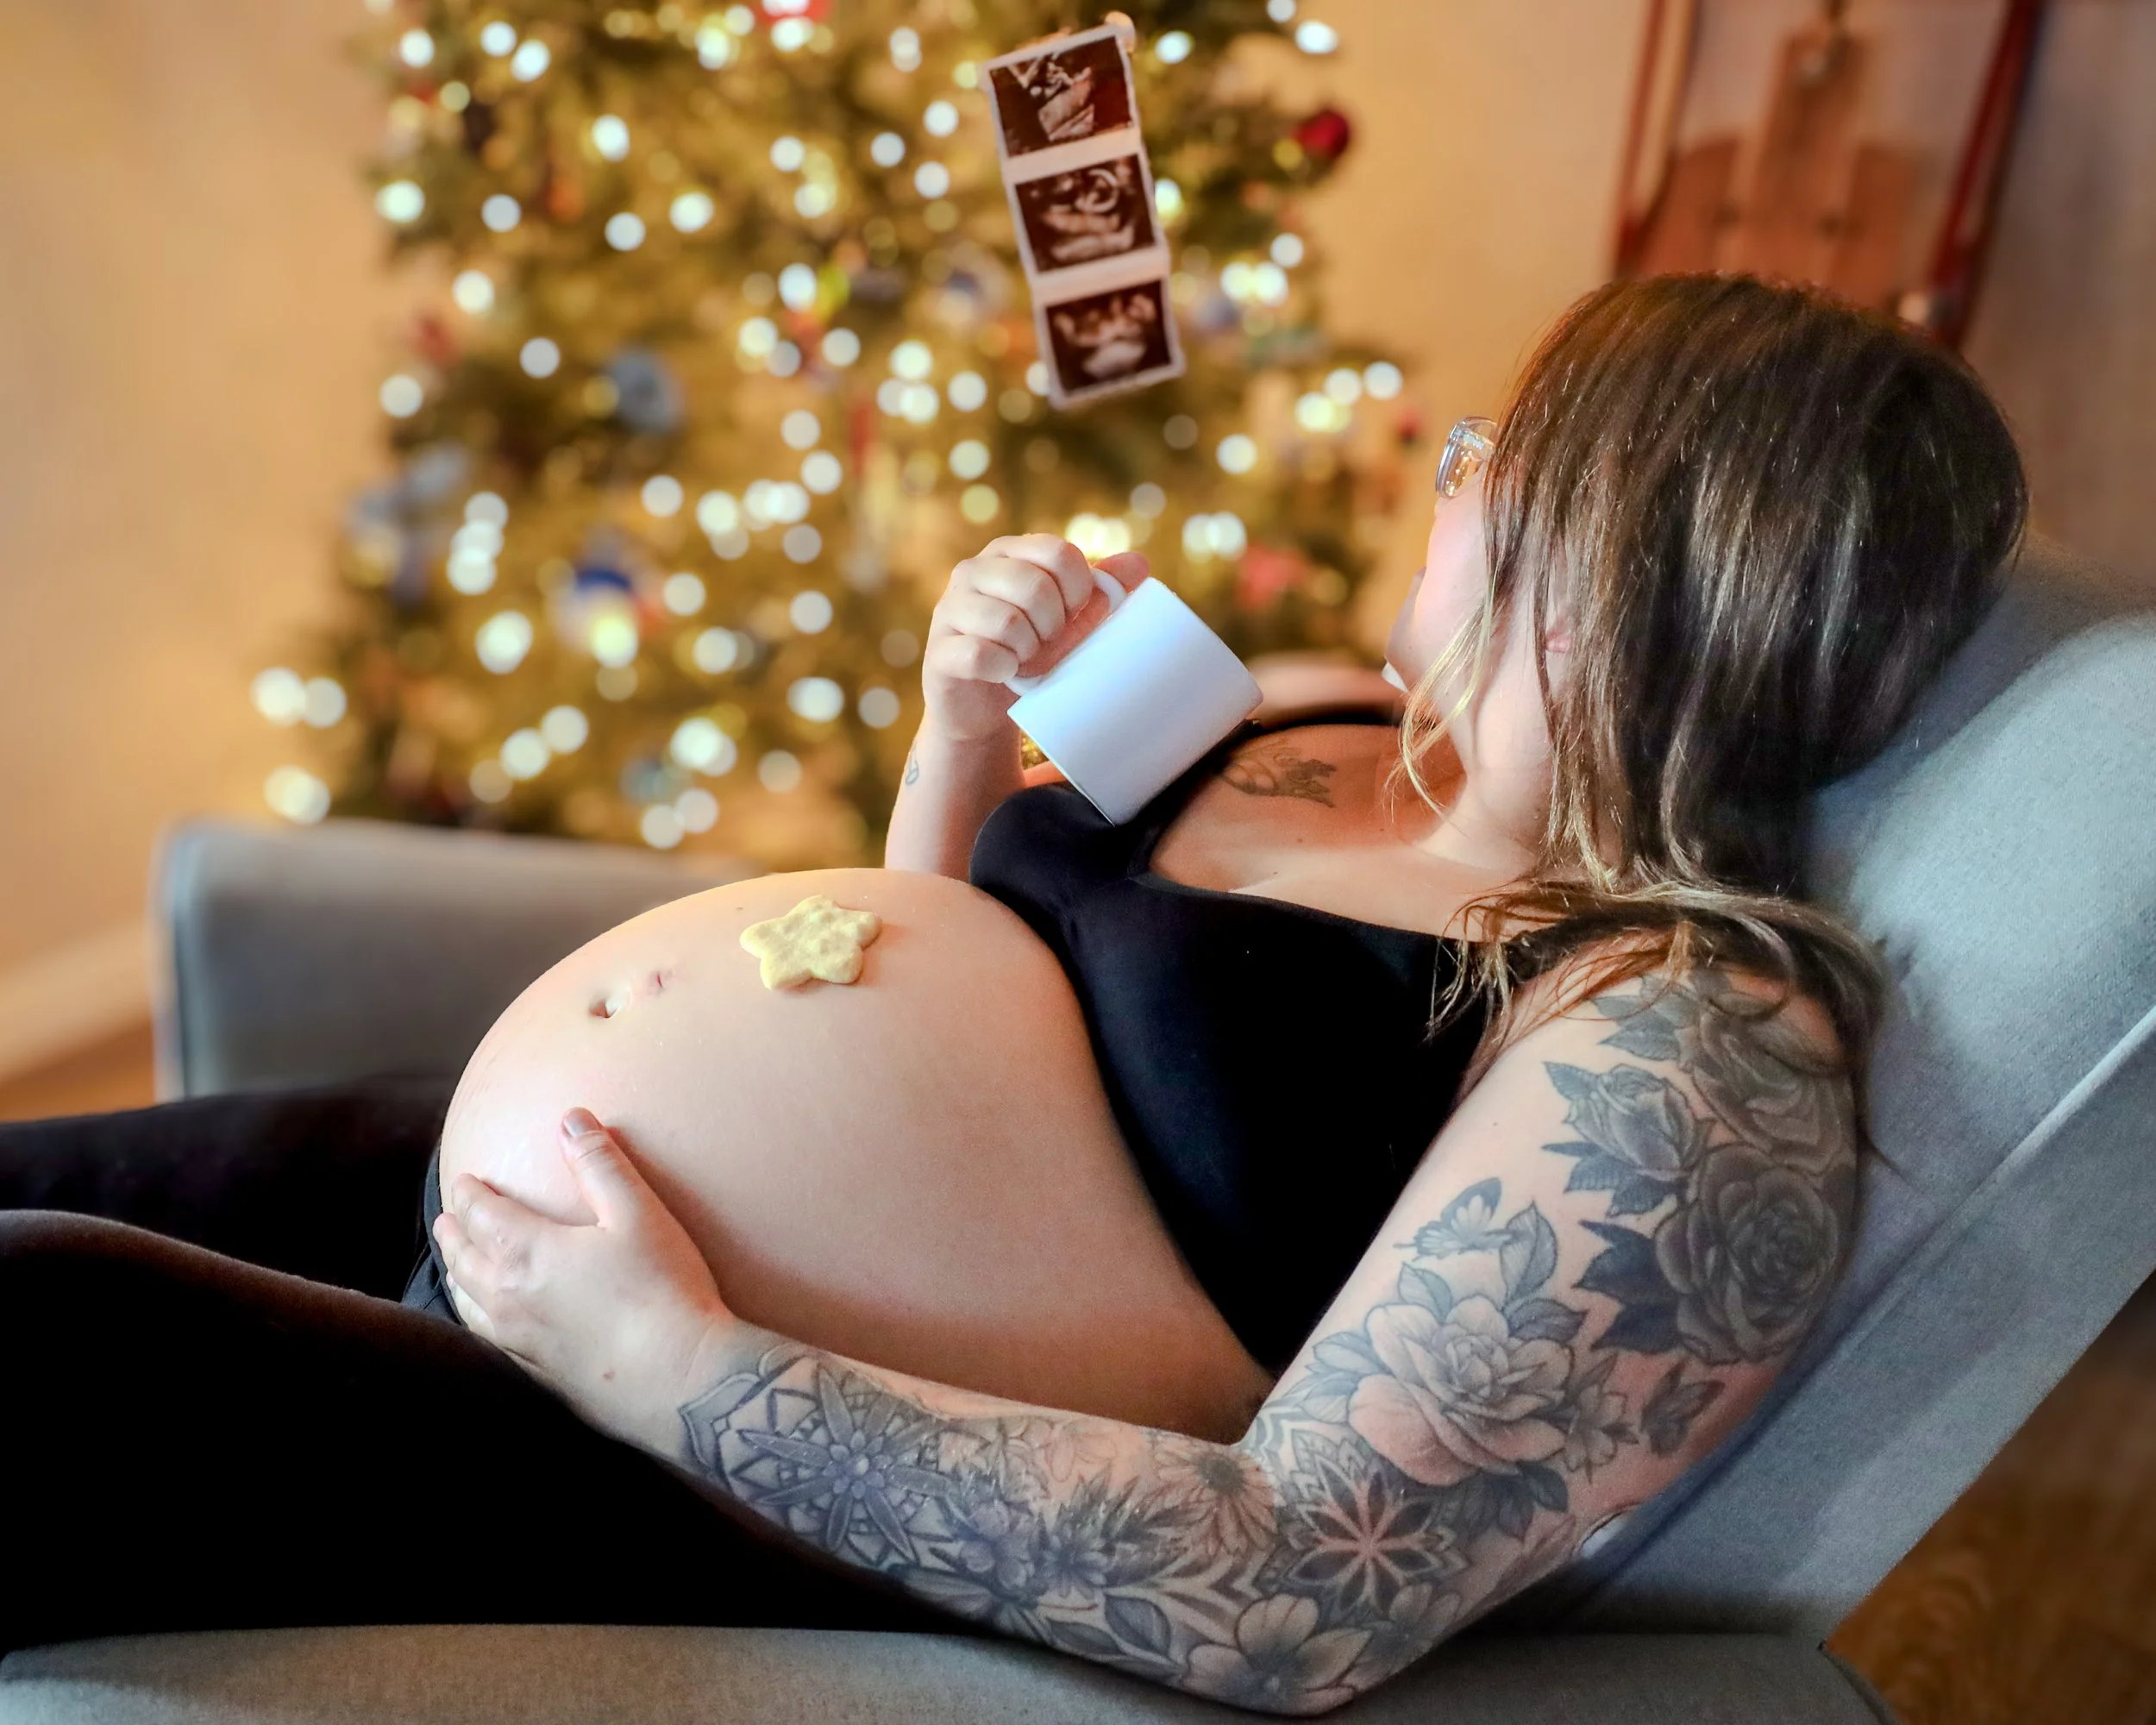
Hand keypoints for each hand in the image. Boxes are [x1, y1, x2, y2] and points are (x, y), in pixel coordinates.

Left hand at [433, 1108, 735, 1454]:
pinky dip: (474, 1319)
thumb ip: (600, 1163)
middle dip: (453, 1233)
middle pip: (463, 1258)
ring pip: (468, 1302)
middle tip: (446, 1218)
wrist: (679, 1377)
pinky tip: (487, 1323)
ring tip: (456, 1265)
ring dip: (457, 1275)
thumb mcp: (638, 1214)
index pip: (481, 1213)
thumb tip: (570, 1117)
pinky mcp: (535, 1374)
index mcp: (528, 1252)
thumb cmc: (662, 1289)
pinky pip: (485, 1341)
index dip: (469, 1192)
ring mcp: (518, 1340)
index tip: (464, 1179)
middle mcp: (509, 1297)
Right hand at [921, 534, 1149, 741]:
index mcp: (1009, 553)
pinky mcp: (939, 650)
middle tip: (1048, 644)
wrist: (986, 709)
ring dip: (1029, 651)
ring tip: (1026, 660)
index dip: (1080, 591)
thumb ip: (1101, 590)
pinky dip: (1003, 669)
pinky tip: (1005, 673)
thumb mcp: (1069, 622)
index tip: (1076, 616)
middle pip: (1035, 587)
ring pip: (1008, 621)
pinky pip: (980, 653)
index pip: (1059, 553)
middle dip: (1055, 626)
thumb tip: (1140, 564)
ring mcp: (950, 609)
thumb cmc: (1031, 655)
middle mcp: (973, 571)